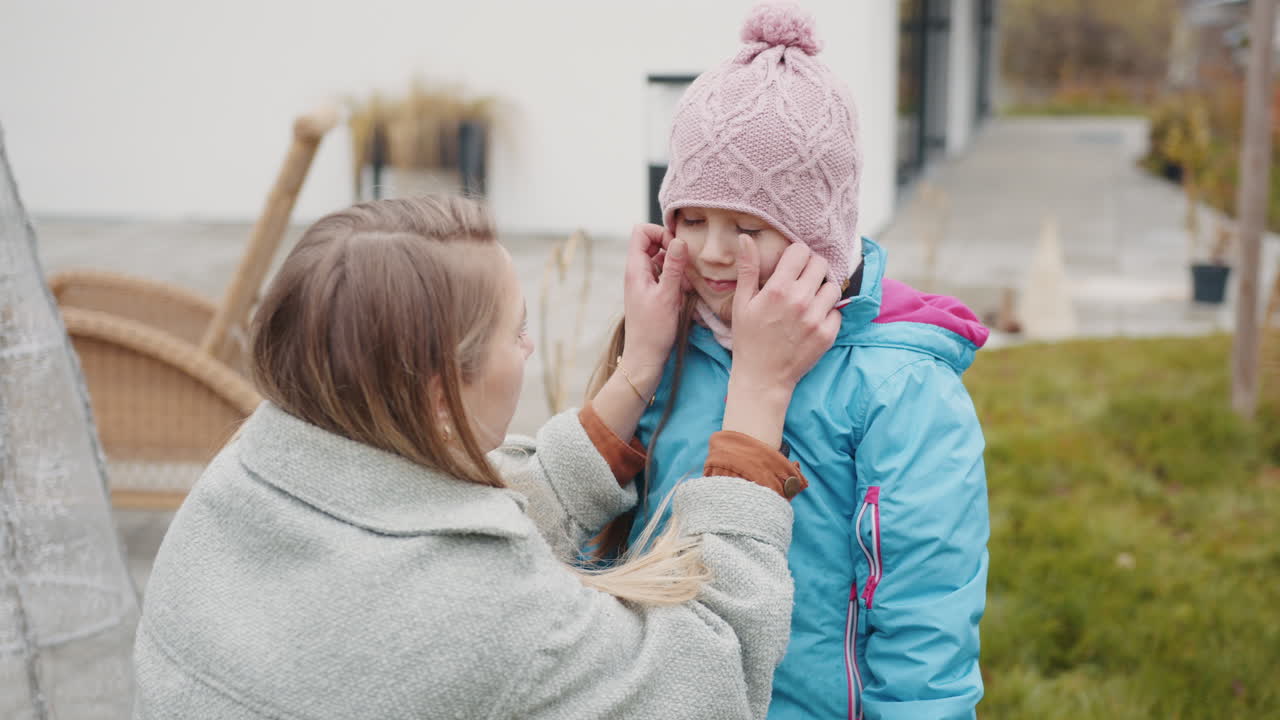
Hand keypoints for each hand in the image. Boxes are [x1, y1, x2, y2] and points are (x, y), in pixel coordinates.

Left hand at [620, 223, 688, 392]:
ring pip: (661, 260)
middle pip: (653, 243)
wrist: (645, 357)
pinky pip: (665, 276)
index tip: (677, 248)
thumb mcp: (667, 296)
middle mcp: (637, 272)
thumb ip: (673, 266)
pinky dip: (677, 279)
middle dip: (672, 249)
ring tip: (687, 282)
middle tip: (687, 264)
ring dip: (677, 266)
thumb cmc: (653, 330)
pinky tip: (685, 293)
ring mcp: (644, 282)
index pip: (641, 231)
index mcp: (635, 268)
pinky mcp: (652, 293)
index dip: (660, 233)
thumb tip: (678, 240)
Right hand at [721, 237, 840, 447]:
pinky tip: (812, 318)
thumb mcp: (742, 302)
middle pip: (821, 264)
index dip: (796, 254)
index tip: (792, 263)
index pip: (801, 251)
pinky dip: (828, 311)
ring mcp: (816, 318)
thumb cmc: (748, 338)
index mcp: (778, 289)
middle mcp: (800, 301)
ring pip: (833, 286)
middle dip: (811, 268)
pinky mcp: (828, 334)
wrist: (763, 377)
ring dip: (822, 288)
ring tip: (809, 298)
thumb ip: (748, 268)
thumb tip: (746, 238)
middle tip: (802, 279)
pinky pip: (837, 310)